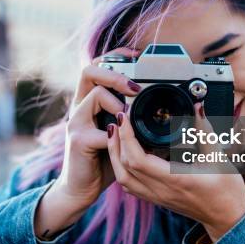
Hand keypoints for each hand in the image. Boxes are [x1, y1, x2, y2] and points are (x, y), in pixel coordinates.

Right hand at [34, 48, 140, 238]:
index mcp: (91, 102)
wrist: (81, 188)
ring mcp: (76, 122)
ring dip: (116, 100)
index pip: (98, 66)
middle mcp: (80, 107)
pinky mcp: (78, 141)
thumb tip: (168, 112)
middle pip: (89, 71)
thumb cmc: (103, 161)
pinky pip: (99, 130)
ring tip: (128, 114)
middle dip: (115, 73)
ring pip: (95, 93)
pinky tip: (124, 138)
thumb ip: (135, 121)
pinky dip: (116, 133)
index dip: (116, 57)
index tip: (137, 55)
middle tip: (136, 86)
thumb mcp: (121, 135)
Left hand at [106, 103, 244, 241]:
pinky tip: (125, 153)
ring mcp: (157, 197)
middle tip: (119, 119)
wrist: (227, 219)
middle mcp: (161, 191)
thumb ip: (205, 131)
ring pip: (123, 178)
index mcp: (175, 180)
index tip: (126, 117)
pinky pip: (130, 185)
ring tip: (116, 134)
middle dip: (117, 141)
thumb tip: (198, 107)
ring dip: (115, 155)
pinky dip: (122, 167)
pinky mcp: (156, 199)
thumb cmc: (227, 191)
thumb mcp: (219, 158)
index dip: (127, 137)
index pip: (138, 160)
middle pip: (124, 168)